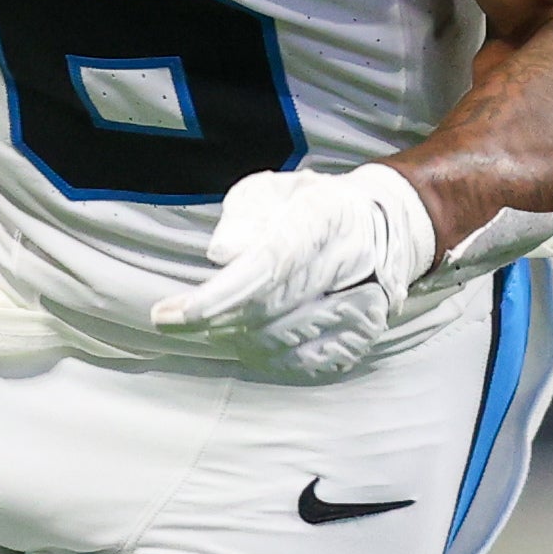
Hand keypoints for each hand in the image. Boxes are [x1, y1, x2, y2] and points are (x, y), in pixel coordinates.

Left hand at [152, 164, 437, 379]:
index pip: (267, 265)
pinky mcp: (361, 336)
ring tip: (214, 323)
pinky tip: (247, 339)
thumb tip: (221, 254)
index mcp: (323, 218)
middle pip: (267, 310)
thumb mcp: (271, 191)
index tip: (173, 315)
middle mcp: (347, 263)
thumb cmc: (308, 208)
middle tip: (174, 318)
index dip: (218, 296)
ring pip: (279, 341)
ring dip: (234, 339)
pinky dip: (263, 357)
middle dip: (212, 321)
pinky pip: (300, 363)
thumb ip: (241, 216)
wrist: (379, 228)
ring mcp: (361, 305)